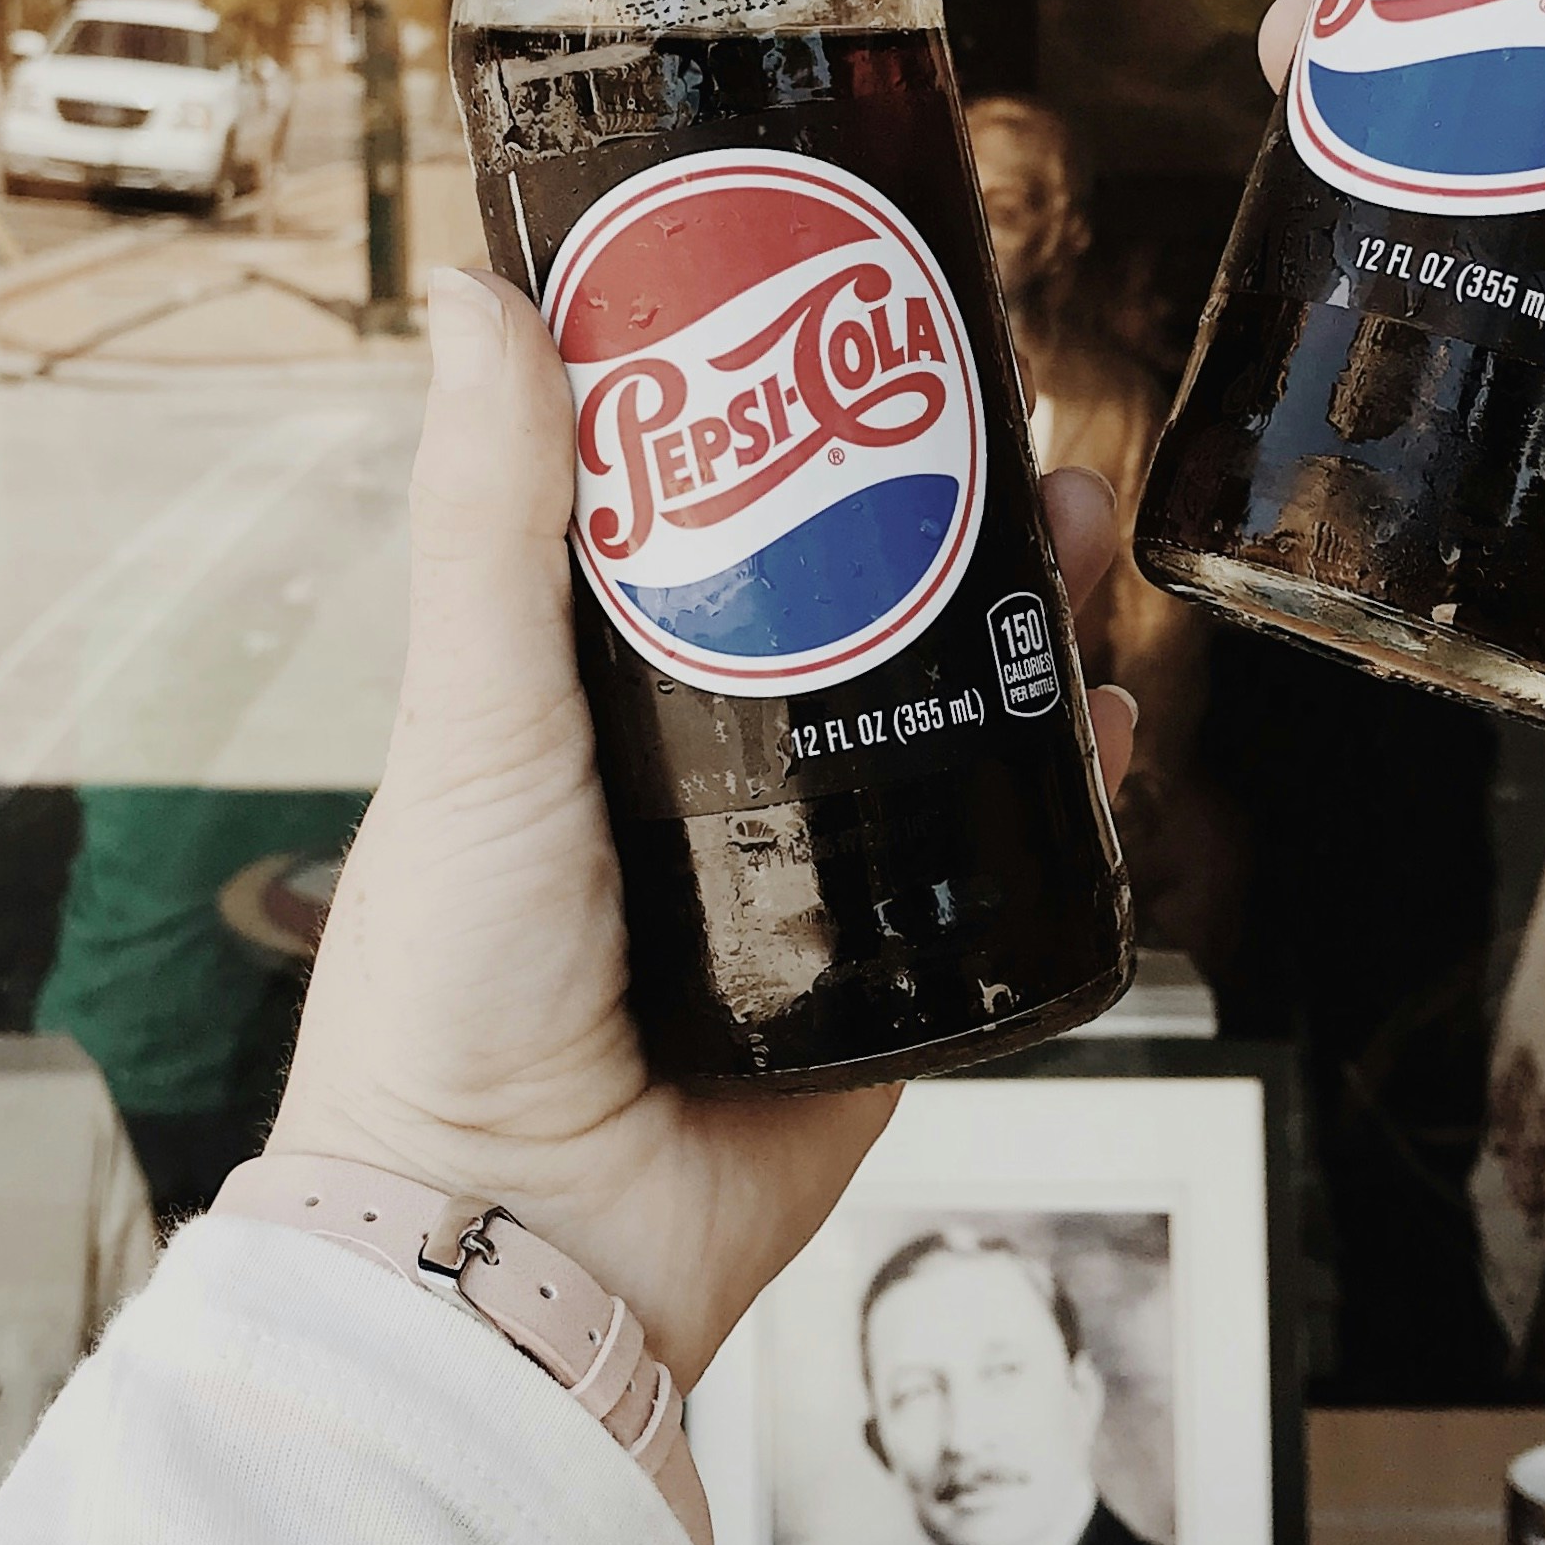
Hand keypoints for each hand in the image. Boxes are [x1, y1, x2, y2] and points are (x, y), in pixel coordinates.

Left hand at [273, 268, 1137, 1387]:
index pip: (710, 523)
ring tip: (1079, 536)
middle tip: (1013, 430)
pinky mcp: (898, 980)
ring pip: (947, 714)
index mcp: (598, 699)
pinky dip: (1064, 786)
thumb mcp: (469, 719)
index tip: (856, 319)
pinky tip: (1098, 716)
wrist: (521, 1247)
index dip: (791, 420)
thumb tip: (474, 296)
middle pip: (861, 602)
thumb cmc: (446, 990)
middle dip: (949, 508)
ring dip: (1025, 617)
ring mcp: (812, 878)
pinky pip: (1005, 868)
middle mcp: (711, 774)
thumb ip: (487, 524)